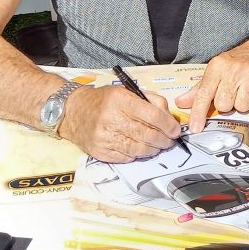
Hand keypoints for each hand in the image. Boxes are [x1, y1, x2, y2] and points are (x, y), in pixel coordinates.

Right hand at [59, 84, 180, 162]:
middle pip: (146, 134)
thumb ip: (151, 101)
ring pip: (138, 149)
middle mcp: (111, 119)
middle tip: (170, 141)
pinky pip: (125, 158)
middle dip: (163, 140)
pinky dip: (137, 155)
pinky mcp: (99, 152)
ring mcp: (104, 137)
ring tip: (158, 146)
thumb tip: (169, 118)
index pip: (152, 115)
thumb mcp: (128, 91)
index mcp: (120, 100)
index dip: (168, 125)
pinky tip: (140, 149)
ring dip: (153, 149)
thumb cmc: (103, 100)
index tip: (175, 130)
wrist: (73, 111)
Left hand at [177, 48, 248, 131]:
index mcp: (217, 67)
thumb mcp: (215, 71)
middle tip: (231, 93)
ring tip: (244, 91)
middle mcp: (233, 70)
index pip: (204, 94)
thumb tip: (181, 103)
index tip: (195, 128)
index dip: (198, 113)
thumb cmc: (235, 64)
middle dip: (227, 104)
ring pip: (241, 107)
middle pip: (224, 105)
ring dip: (243, 104)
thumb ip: (198, 90)